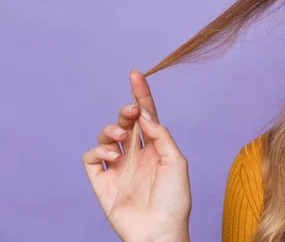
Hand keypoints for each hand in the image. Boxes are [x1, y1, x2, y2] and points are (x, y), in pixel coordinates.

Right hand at [82, 69, 191, 241]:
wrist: (160, 231)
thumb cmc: (175, 199)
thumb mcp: (177, 162)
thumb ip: (162, 136)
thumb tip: (145, 115)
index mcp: (156, 146)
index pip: (146, 114)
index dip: (140, 94)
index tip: (135, 73)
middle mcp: (136, 153)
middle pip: (125, 121)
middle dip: (126, 110)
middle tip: (130, 110)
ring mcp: (118, 166)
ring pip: (106, 135)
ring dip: (112, 129)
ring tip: (122, 136)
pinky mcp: (102, 181)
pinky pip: (92, 157)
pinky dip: (98, 149)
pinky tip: (112, 153)